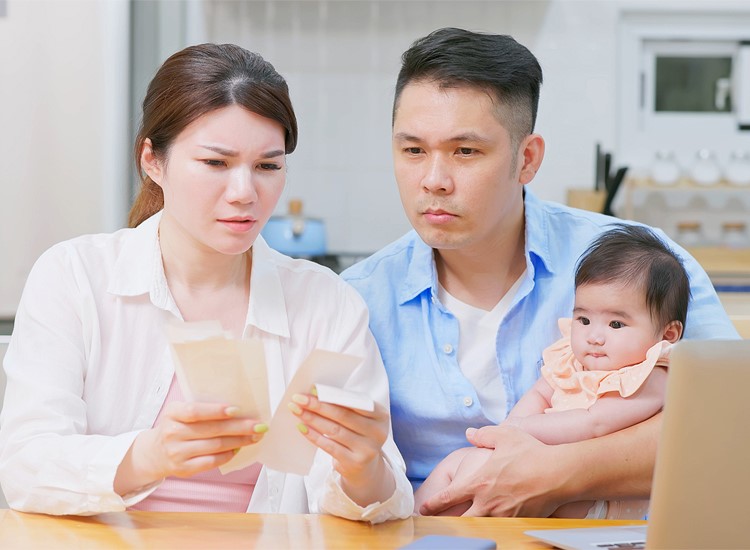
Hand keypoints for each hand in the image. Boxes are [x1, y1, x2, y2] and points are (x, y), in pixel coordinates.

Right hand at [116, 402, 265, 493]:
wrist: (155, 452)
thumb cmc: (177, 426)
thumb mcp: (180, 412)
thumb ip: (203, 409)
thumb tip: (239, 410)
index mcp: (172, 413)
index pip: (195, 411)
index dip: (217, 411)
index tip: (238, 409)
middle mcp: (172, 433)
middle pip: (212, 430)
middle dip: (239, 427)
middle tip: (259, 425)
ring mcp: (177, 453)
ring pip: (215, 446)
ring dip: (239, 441)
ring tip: (254, 437)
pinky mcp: (183, 469)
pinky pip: (212, 461)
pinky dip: (228, 454)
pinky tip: (238, 449)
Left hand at [288, 392, 393, 504]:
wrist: (365, 467)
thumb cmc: (358, 434)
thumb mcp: (360, 418)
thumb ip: (345, 406)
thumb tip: (316, 393)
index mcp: (381, 415)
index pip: (355, 402)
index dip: (333, 395)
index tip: (313, 389)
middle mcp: (377, 432)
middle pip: (343, 415)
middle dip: (318, 405)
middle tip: (298, 399)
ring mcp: (367, 449)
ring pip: (334, 430)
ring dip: (312, 419)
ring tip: (297, 411)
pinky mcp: (354, 463)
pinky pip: (329, 446)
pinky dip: (313, 436)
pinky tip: (302, 428)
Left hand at [420, 424, 564, 516]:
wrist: (558, 474)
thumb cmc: (531, 453)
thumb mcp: (504, 436)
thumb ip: (483, 435)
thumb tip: (469, 433)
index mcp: (479, 482)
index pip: (450, 496)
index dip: (434, 503)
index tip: (424, 508)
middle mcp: (487, 502)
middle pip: (461, 519)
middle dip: (449, 521)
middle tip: (441, 522)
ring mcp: (502, 515)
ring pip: (479, 525)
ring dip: (470, 524)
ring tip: (463, 525)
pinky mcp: (518, 521)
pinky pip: (500, 527)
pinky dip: (492, 525)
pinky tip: (492, 523)